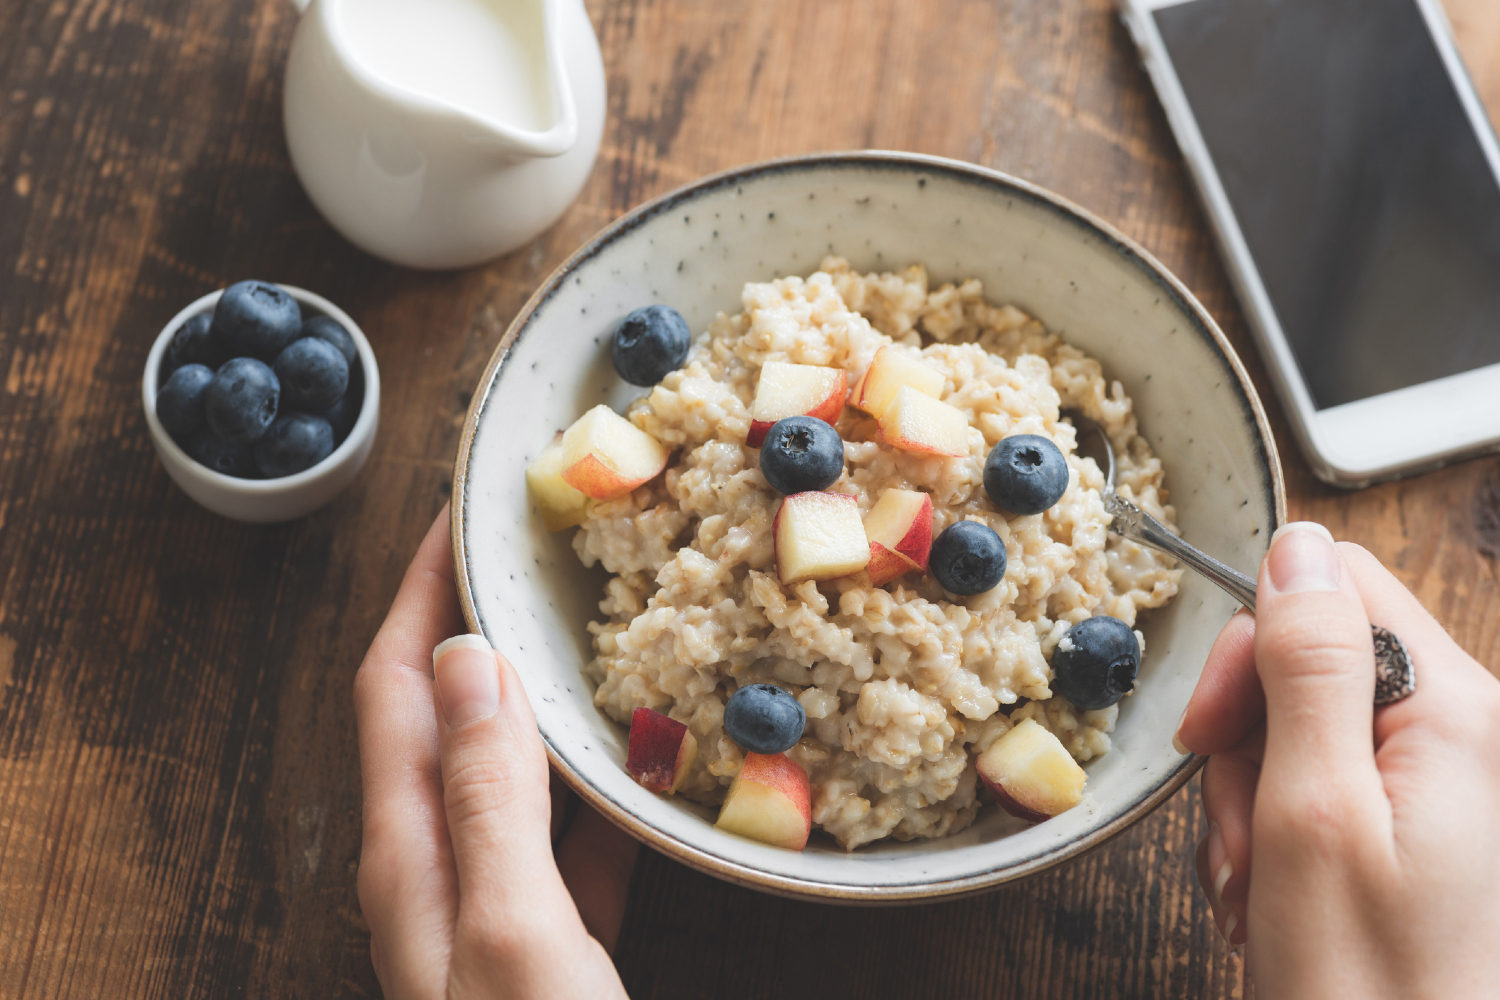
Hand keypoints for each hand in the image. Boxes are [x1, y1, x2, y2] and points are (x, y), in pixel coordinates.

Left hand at [353, 505, 635, 999]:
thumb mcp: (512, 927)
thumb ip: (488, 796)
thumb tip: (469, 656)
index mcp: (410, 851)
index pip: (397, 683)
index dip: (424, 588)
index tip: (463, 513)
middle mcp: (437, 867)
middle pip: (448, 714)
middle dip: (482, 624)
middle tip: (541, 554)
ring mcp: (490, 904)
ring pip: (513, 768)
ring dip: (546, 697)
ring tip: (600, 632)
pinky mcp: (549, 940)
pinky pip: (570, 835)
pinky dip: (603, 787)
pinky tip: (649, 765)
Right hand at [1176, 522, 1499, 996]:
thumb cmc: (1368, 986)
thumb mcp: (1313, 812)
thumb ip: (1308, 669)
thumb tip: (1296, 546)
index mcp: (1453, 710)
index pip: (1333, 586)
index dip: (1252, 644)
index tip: (1212, 727)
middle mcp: (1455, 730)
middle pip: (1304, 659)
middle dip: (1244, 740)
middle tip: (1241, 831)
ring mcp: (1429, 778)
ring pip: (1290, 726)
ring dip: (1247, 801)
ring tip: (1258, 881)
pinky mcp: (1402, 820)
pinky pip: (1303, 781)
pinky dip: (1265, 833)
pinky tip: (1269, 894)